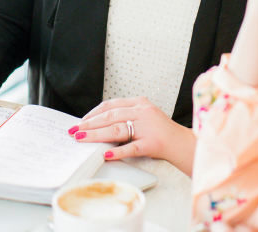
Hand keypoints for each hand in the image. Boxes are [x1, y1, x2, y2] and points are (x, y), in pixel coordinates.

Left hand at [69, 96, 195, 174]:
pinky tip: (106, 154)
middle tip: (74, 130)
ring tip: (82, 138)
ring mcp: (148, 127)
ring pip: (117, 129)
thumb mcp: (144, 117)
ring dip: (96, 135)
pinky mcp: (152, 143)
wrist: (183, 143)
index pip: (110, 105)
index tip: (80, 121)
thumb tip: (99, 124)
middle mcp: (142, 111)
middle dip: (90, 124)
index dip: (93, 113)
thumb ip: (126, 117)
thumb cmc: (161, 132)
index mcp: (139, 103)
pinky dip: (118, 151)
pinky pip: (132, 147)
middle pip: (110, 116)